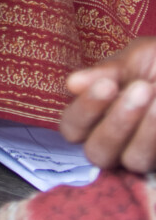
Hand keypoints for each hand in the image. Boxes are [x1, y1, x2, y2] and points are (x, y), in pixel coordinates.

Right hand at [60, 37, 155, 169]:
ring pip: (129, 160)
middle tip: (140, 89)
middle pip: (96, 152)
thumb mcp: (138, 57)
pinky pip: (153, 162)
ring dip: (143, 128)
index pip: (73, 126)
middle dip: (115, 122)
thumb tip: (71, 84)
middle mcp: (116, 140)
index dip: (85, 110)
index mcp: (99, 111)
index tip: (107, 84)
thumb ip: (108, 72)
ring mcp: (142, 155)